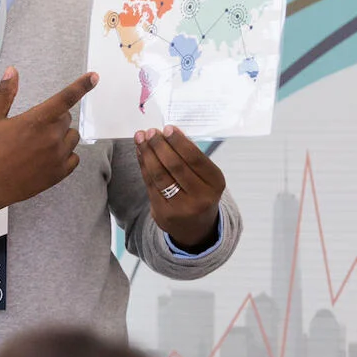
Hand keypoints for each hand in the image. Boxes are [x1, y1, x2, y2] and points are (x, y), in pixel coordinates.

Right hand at [0, 68, 97, 223]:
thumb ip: (4, 93)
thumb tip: (12, 71)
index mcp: (36, 120)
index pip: (65, 98)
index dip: (81, 86)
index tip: (94, 77)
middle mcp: (51, 138)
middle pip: (66, 118)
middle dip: (54, 118)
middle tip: (33, 128)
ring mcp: (57, 157)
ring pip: (72, 137)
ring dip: (61, 136)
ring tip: (39, 144)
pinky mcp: (58, 174)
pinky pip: (74, 158)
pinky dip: (65, 154)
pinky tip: (47, 157)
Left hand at [133, 126, 224, 249]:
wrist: (195, 228)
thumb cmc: (200, 193)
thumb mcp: (205, 177)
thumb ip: (190, 156)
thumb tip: (170, 132)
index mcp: (215, 184)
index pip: (195, 159)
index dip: (179, 142)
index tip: (167, 128)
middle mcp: (200, 197)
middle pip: (175, 166)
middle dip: (160, 145)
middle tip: (150, 132)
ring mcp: (181, 208)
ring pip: (159, 175)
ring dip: (147, 153)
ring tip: (141, 138)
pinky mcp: (162, 213)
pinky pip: (150, 184)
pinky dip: (143, 166)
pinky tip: (140, 153)